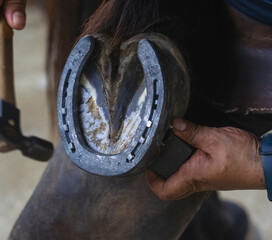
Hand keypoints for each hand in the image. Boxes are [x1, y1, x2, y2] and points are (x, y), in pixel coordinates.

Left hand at [146, 118, 264, 200]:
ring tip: (165, 146)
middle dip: (158, 172)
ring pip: (180, 176)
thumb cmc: (243, 156)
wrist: (265, 164)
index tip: (146, 166)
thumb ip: (192, 132)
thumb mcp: (214, 139)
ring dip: (171, 164)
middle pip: (169, 185)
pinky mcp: (211, 172)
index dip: (152, 181)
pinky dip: (184, 159)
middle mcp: (196, 180)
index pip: (165, 189)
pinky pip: (191, 170)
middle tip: (153, 154)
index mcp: (192, 176)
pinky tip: (185, 144)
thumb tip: (173, 125)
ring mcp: (204, 177)